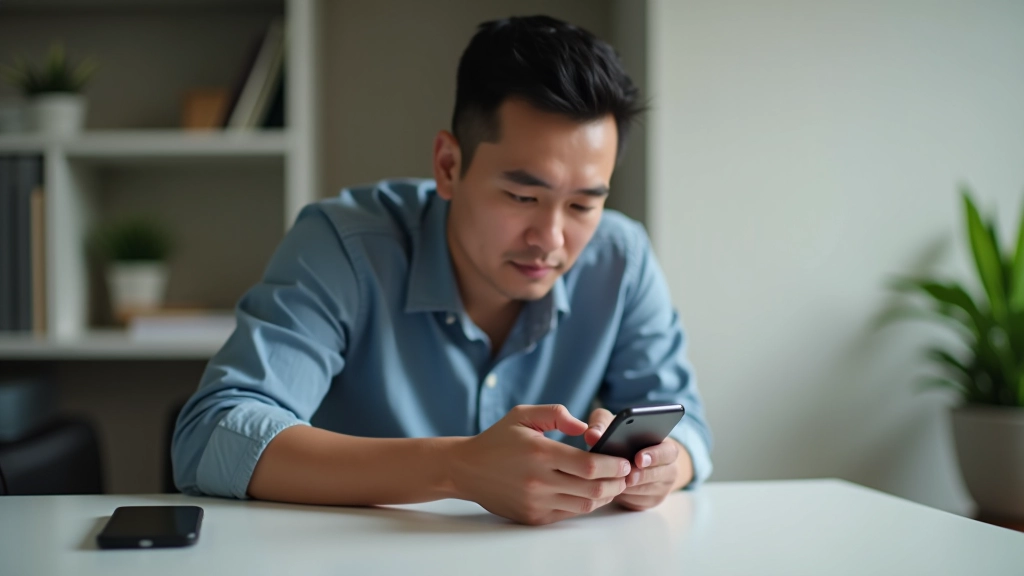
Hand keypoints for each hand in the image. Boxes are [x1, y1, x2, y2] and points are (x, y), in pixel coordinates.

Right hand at [448, 404, 631, 524]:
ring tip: (613, 483)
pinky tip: (590, 492)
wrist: (467, 469)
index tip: (624, 460)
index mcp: (539, 453)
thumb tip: (585, 428)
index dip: (613, 465)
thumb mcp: (523, 414)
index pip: (588, 465)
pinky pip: (569, 513)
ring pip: (584, 505)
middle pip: (592, 489)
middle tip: (627, 474)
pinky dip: (584, 504)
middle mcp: (539, 481)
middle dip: (617, 482)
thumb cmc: (498, 439)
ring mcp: (536, 502)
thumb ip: (557, 414)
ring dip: (604, 495)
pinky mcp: (533, 516)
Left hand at [584, 408, 693, 511]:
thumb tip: (592, 435)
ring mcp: (661, 488)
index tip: (639, 459)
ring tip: (614, 481)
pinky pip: (637, 502)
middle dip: (640, 475)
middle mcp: (669, 469)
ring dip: (629, 487)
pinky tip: (612, 490)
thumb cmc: (625, 439)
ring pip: (645, 491)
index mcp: (666, 448)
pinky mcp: (650, 502)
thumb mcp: (615, 425)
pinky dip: (625, 497)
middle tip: (627, 476)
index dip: (654, 456)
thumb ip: (603, 423)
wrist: (635, 461)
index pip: (668, 452)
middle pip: (658, 475)